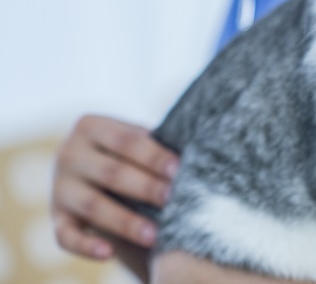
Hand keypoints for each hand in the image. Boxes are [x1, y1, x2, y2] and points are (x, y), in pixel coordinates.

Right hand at [51, 114, 179, 259]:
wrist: (90, 171)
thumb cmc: (127, 153)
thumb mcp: (134, 142)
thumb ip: (154, 146)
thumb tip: (194, 159)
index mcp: (90, 126)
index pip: (126, 140)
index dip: (153, 155)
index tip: (178, 169)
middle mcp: (69, 154)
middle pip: (111, 172)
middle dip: (144, 187)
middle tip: (171, 198)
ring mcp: (60, 187)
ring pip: (93, 206)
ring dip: (125, 222)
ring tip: (154, 235)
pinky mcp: (57, 217)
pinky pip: (66, 236)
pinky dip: (86, 246)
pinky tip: (108, 253)